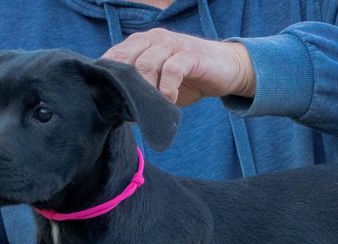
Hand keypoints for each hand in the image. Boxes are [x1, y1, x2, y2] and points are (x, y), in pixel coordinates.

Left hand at [103, 29, 255, 105]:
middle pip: (126, 60)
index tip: (113, 102)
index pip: (114, 57)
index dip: (110, 80)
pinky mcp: (191, 54)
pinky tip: (170, 101)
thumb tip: (118, 107)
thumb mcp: (159, 82)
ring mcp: (173, 44)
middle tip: (132, 109)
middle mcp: (154, 39)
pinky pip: (172, 70)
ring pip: (146, 64)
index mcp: (141, 43)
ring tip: (152, 107)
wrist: (227, 69)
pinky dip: (167, 89)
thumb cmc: (189, 78)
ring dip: (146, 91)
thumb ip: (140, 87)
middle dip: (126, 88)